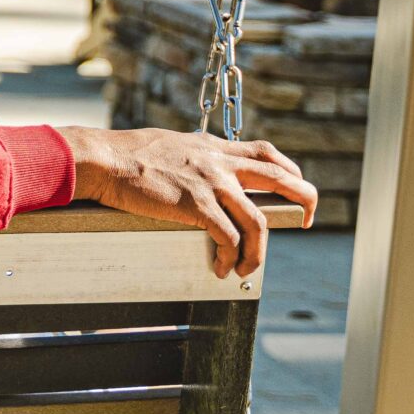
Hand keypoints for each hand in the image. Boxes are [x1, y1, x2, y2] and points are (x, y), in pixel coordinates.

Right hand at [56, 126, 316, 278]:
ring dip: (259, 250)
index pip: (265, 153)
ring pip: (257, 220)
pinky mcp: (196, 205)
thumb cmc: (126, 154)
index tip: (296, 184)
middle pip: (279, 177)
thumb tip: (195, 171)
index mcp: (212, 147)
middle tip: (309, 219)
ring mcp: (210, 182)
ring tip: (248, 268)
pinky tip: (220, 267)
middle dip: (304, 199)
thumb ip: (192, 157)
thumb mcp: (171, 146)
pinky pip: (228, 238)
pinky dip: (230, 257)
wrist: (104, 159)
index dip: (289, 169)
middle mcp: (218, 161)